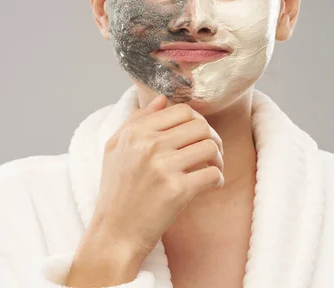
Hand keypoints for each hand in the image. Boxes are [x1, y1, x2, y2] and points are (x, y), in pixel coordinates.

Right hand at [90, 94, 223, 258]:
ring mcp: (163, 167)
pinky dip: (217, 179)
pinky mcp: (176, 191)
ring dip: (218, 158)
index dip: (197, 121)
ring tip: (212, 169)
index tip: (198, 136)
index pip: (181, 110)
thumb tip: (163, 99)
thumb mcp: (114, 149)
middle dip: (212, 138)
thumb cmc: (116, 192)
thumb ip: (136, 120)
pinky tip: (210, 186)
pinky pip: (213, 173)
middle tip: (212, 153)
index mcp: (135, 133)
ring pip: (210, 147)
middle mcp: (148, 146)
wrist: (114, 234)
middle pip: (201, 126)